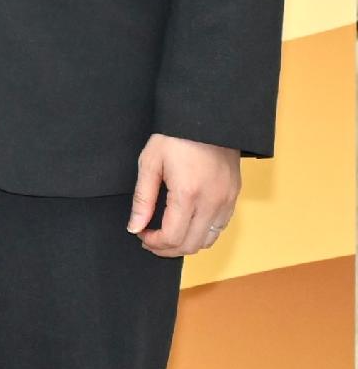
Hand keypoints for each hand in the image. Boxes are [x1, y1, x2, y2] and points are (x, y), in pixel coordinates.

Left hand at [127, 134, 242, 259]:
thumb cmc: (175, 138)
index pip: (172, 237)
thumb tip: (135, 227)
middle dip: (167, 249)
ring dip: (185, 243)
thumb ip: (142, 200)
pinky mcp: (234, 196)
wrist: (208, 119)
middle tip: (149, 239)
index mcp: (188, 194)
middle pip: (191, 245)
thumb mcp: (150, 164)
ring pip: (208, 240)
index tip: (140, 234)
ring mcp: (227, 200)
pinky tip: (186, 223)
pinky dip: (202, 233)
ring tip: (166, 234)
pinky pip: (220, 227)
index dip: (154, 243)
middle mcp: (212, 202)